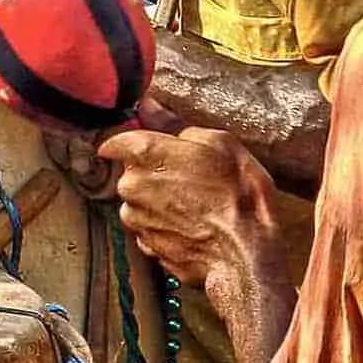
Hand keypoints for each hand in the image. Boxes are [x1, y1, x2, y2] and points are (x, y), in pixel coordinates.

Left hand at [100, 104, 281, 290]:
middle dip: (153, 175)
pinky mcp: (145, 245)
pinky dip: (165, 227)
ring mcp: (135, 218)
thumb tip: (149, 106)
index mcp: (145, 153)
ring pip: (139, 203)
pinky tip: (192, 228)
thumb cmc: (239, 197)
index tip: (142, 147)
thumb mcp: (220, 144)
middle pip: (130, 173)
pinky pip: (149, 228)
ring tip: (196, 207)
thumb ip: (176, 123)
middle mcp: (131, 185)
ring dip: (159, 203)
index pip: (116, 141)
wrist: (246, 256)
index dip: (129, 143)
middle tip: (189, 181)